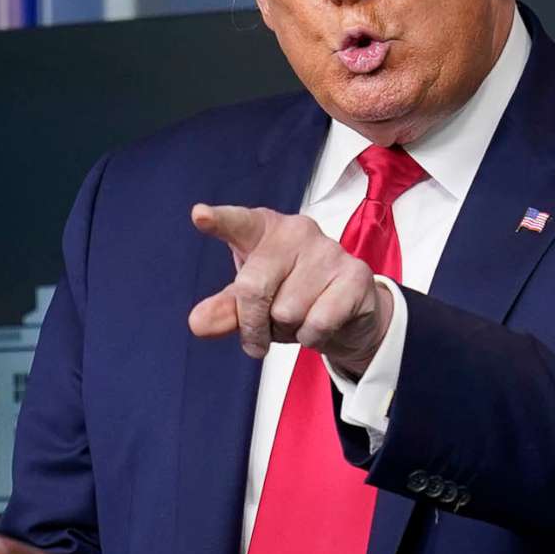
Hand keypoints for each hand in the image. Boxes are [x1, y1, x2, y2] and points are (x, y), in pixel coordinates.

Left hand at [188, 204, 395, 375]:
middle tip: (263, 333)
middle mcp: (296, 230)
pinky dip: (314, 337)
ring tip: (302, 317)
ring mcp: (329, 250)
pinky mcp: (355, 275)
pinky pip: (317, 323)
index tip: (200, 216)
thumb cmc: (290, 296)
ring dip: (289, 330)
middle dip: (253, 324)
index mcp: (263, 230)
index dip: (219, 220)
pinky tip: (324, 323)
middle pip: (254, 289)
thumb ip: (224, 309)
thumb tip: (199, 322)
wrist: (348, 312)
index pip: (238, 223)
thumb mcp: (251, 302)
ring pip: (287, 312)